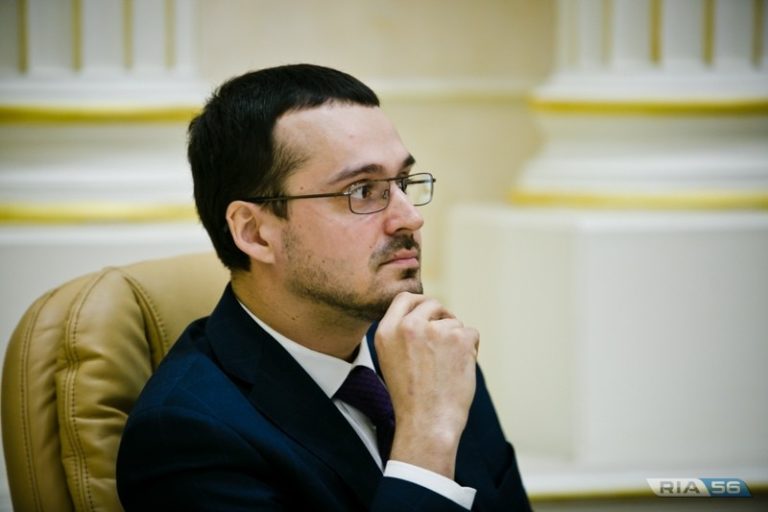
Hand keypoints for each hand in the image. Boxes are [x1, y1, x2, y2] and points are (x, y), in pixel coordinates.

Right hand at [374, 292, 478, 478]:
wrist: (427, 422)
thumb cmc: (410, 397)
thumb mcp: (390, 360)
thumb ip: (401, 333)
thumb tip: (424, 314)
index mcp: (386, 331)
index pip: (404, 298)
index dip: (419, 303)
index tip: (428, 312)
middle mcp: (408, 326)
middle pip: (432, 304)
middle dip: (441, 318)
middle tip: (446, 341)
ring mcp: (435, 330)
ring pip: (454, 322)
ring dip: (456, 340)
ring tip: (447, 368)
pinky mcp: (459, 338)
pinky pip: (471, 333)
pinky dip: (471, 348)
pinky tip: (460, 369)